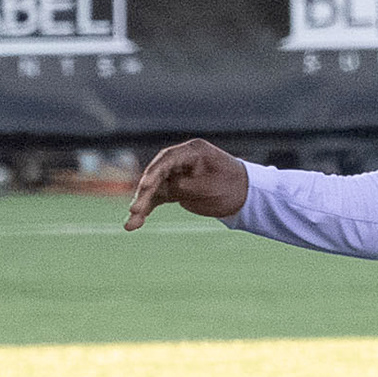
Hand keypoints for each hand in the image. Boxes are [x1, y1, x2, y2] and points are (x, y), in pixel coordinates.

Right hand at [124, 139, 248, 229]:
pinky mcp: (174, 189)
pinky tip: (134, 225)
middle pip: (156, 175)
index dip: (154, 173)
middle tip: (135, 210)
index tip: (146, 186)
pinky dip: (147, 210)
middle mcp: (181, 161)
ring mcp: (176, 175)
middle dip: (144, 194)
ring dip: (141, 206)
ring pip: (153, 190)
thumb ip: (184, 186)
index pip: (168, 159)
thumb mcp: (210, 187)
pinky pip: (157, 199)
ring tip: (131, 225)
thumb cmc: (233, 187)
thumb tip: (163, 189)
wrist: (247, 197)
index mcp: (193, 151)